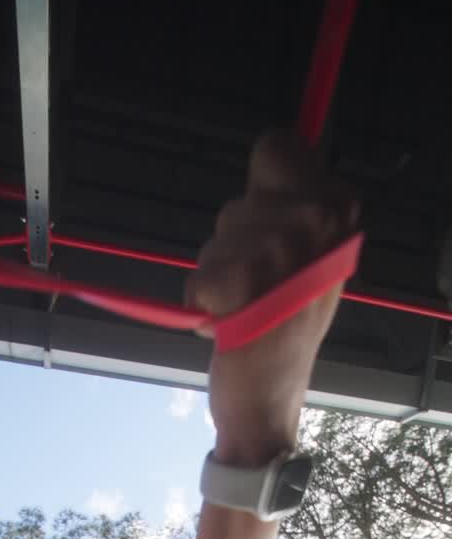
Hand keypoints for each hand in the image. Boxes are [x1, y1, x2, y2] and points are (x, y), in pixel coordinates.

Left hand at [184, 130, 359, 463]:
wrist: (268, 401)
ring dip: (217, 276)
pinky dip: (201, 302)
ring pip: (218, 240)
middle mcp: (319, 228)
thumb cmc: (280, 329)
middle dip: (232, 244)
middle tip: (255, 287)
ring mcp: (285, 259)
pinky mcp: (248, 290)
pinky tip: (227, 326)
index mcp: (338, 213)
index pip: (277, 146)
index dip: (260, 190)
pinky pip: (202, 276)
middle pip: (238, 202)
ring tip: (244, 310)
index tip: (266, 232)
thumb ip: (292, 202)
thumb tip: (278, 138)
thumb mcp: (303, 257)